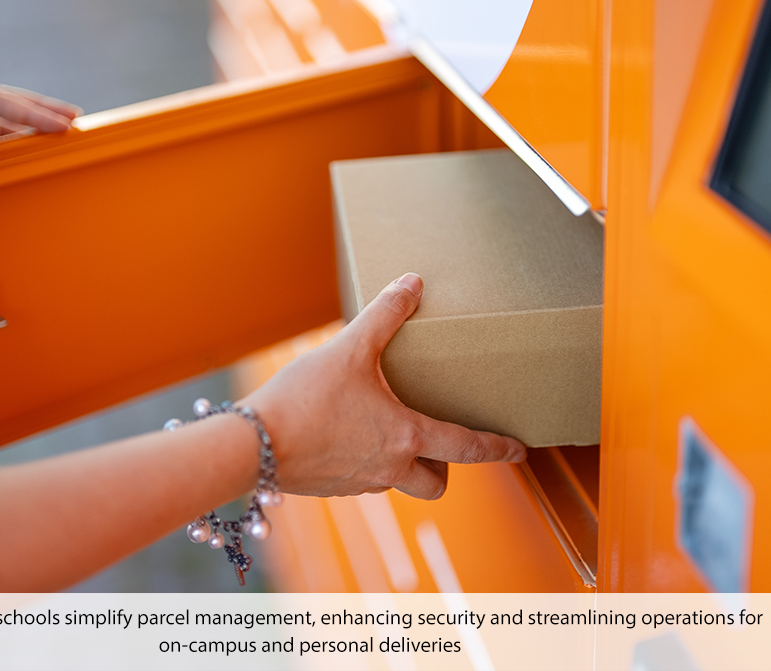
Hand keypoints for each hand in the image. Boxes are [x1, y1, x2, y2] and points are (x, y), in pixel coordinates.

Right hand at [242, 273, 525, 499]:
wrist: (251, 446)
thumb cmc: (304, 399)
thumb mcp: (349, 348)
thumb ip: (384, 315)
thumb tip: (411, 283)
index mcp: (405, 436)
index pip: (466, 447)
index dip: (497, 448)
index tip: (520, 451)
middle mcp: (389, 468)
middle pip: (436, 483)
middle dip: (444, 468)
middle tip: (439, 444)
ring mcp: (359, 483)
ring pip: (398, 482)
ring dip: (403, 463)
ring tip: (385, 430)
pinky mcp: (331, 488)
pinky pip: (362, 480)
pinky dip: (365, 462)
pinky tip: (343, 435)